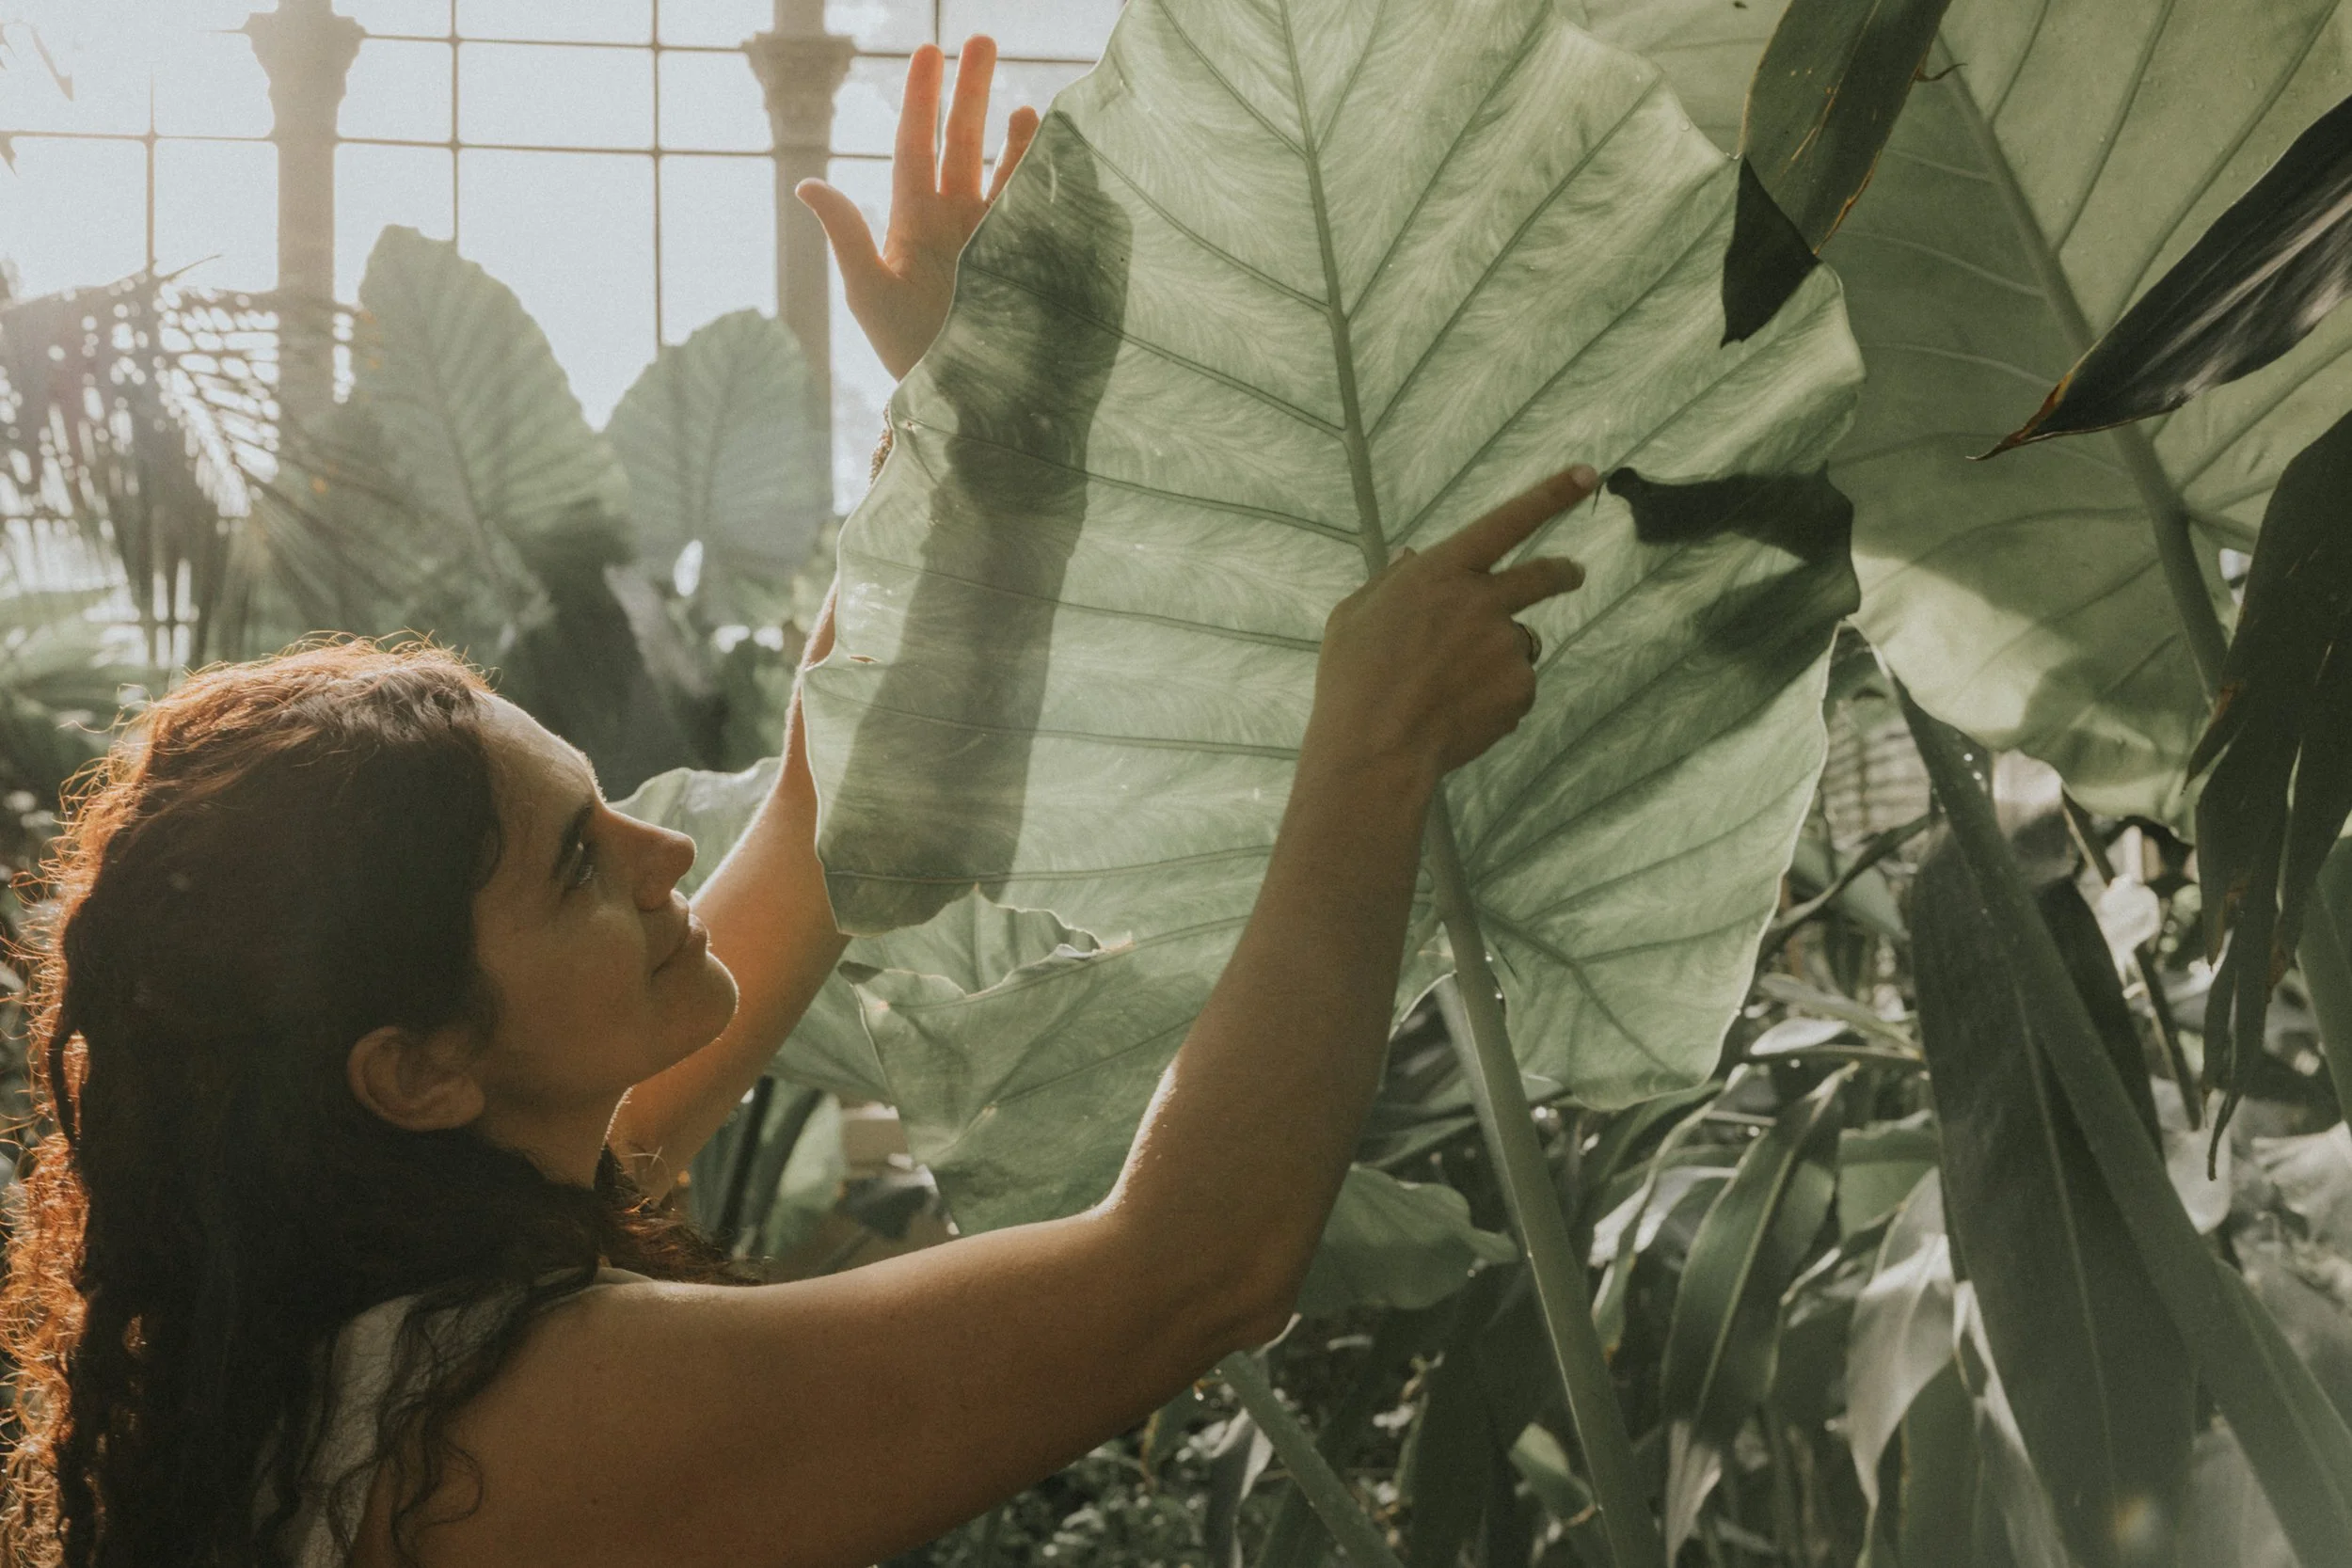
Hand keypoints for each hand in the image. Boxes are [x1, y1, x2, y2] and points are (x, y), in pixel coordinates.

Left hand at [795, 36, 1042, 380]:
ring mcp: (992, 240)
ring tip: (1025, 101)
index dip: (923, 99)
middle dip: (970, 94)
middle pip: (961, 144)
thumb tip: (807, 184)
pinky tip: (1058, 152)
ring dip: (1011, 134)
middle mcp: (954, 222)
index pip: (918, 146)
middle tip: (982, 39)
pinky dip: (1047, 178)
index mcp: (914, 221)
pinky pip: (1037, 208)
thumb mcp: (870, 292)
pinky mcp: (1026, 261)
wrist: (959, 404)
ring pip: (1002, 171)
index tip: (929, 51)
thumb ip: (846, 236)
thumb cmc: (907, 352)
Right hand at [1306, 467, 1596, 785]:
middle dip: (1564, 572)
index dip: (1551, 495)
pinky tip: (1456, 714)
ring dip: (1495, 658)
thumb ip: (1390, 581)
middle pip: (1542, 576)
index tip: (1587, 474)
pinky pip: (1514, 688)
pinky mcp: (1520, 690)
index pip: (1508, 521)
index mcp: (1442, 573)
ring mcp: (1506, 646)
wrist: (1377, 749)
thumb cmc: (1352, 680)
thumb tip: (1413, 557)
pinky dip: (1493, 699)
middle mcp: (1484, 601)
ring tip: (1448, 689)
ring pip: (1516, 643)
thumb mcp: (1353, 616)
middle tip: (1573, 574)